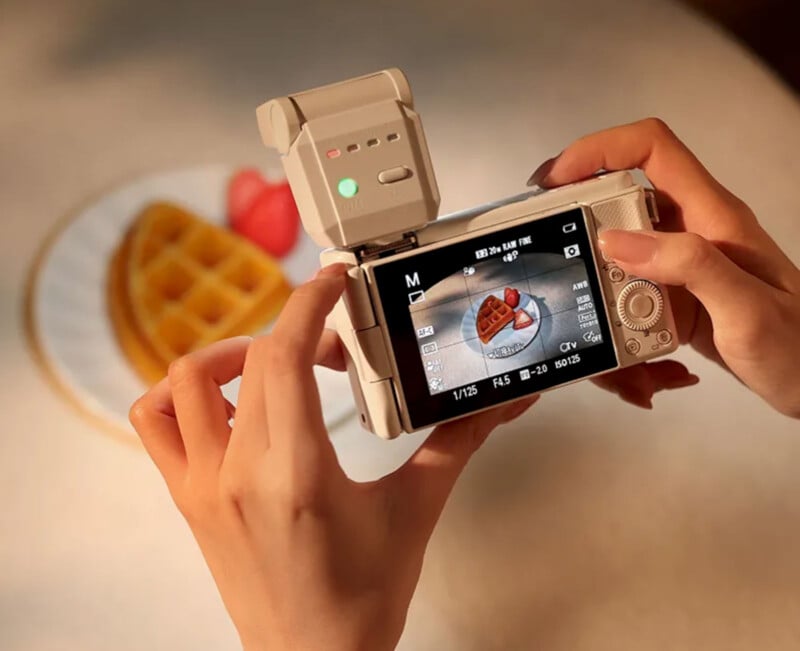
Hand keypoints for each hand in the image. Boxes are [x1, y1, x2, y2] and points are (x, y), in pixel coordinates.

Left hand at [129, 264, 538, 650]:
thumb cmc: (361, 599)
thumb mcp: (417, 509)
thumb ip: (460, 442)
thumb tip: (503, 406)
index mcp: (297, 474)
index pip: (284, 356)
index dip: (309, 303)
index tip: (332, 282)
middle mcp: (239, 474)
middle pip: (253, 358)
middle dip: (298, 329)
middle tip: (335, 347)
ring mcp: (204, 486)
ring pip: (186, 380)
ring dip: (233, 353)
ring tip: (273, 364)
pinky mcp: (189, 498)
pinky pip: (155, 423)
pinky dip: (179, 393)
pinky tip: (224, 401)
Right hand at [528, 118, 799, 416]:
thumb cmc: (796, 346)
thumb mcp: (747, 310)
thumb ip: (689, 267)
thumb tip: (615, 240)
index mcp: (712, 216)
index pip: (652, 149)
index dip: (599, 149)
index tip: (557, 179)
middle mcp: (690, 232)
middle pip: (617, 200)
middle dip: (580, 229)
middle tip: (556, 258)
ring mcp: (677, 265)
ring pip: (613, 256)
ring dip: (596, 294)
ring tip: (600, 334)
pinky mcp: (669, 295)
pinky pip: (623, 297)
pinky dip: (613, 328)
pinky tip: (631, 365)